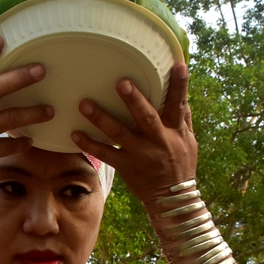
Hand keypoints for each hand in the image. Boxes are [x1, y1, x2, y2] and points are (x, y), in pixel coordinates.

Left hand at [71, 64, 196, 202]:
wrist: (172, 198)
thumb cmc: (181, 164)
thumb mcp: (189, 140)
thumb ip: (183, 116)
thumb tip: (182, 91)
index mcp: (175, 131)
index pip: (179, 105)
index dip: (180, 86)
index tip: (178, 65)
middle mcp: (158, 140)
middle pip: (146, 117)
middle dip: (134, 100)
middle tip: (121, 82)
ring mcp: (140, 154)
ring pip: (119, 134)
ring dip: (101, 118)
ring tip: (84, 104)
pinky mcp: (125, 167)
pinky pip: (104, 154)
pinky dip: (89, 144)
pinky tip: (74, 133)